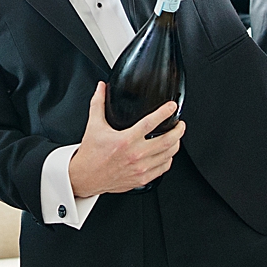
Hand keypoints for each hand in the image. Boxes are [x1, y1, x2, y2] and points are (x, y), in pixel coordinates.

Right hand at [67, 83, 185, 197]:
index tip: (171, 106)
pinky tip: (167, 153)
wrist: (86, 177)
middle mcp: (135, 155)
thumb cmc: (91, 154)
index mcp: (125, 140)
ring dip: (176, 144)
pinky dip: (168, 159)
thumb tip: (101, 88)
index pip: (150, 123)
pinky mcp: (142, 179)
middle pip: (167, 141)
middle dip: (178, 130)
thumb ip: (98, 103)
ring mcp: (140, 169)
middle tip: (180, 124)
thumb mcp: (93, 125)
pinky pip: (163, 168)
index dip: (164, 112)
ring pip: (168, 155)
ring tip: (176, 137)